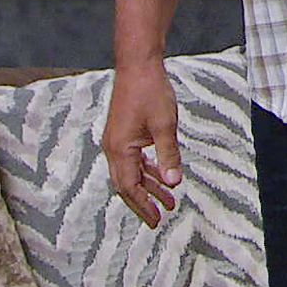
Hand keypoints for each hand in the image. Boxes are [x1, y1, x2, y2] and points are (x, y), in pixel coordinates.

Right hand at [101, 61, 181, 227]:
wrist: (138, 66)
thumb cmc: (150, 92)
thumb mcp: (165, 126)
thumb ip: (168, 155)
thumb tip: (173, 183)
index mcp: (119, 149)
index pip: (129, 187)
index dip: (143, 206)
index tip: (156, 221)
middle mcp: (113, 148)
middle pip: (127, 185)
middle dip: (144, 202)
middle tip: (160, 218)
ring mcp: (117, 141)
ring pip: (132, 172)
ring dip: (149, 186)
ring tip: (169, 200)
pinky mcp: (123, 134)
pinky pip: (133, 160)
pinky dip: (147, 170)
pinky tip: (161, 177)